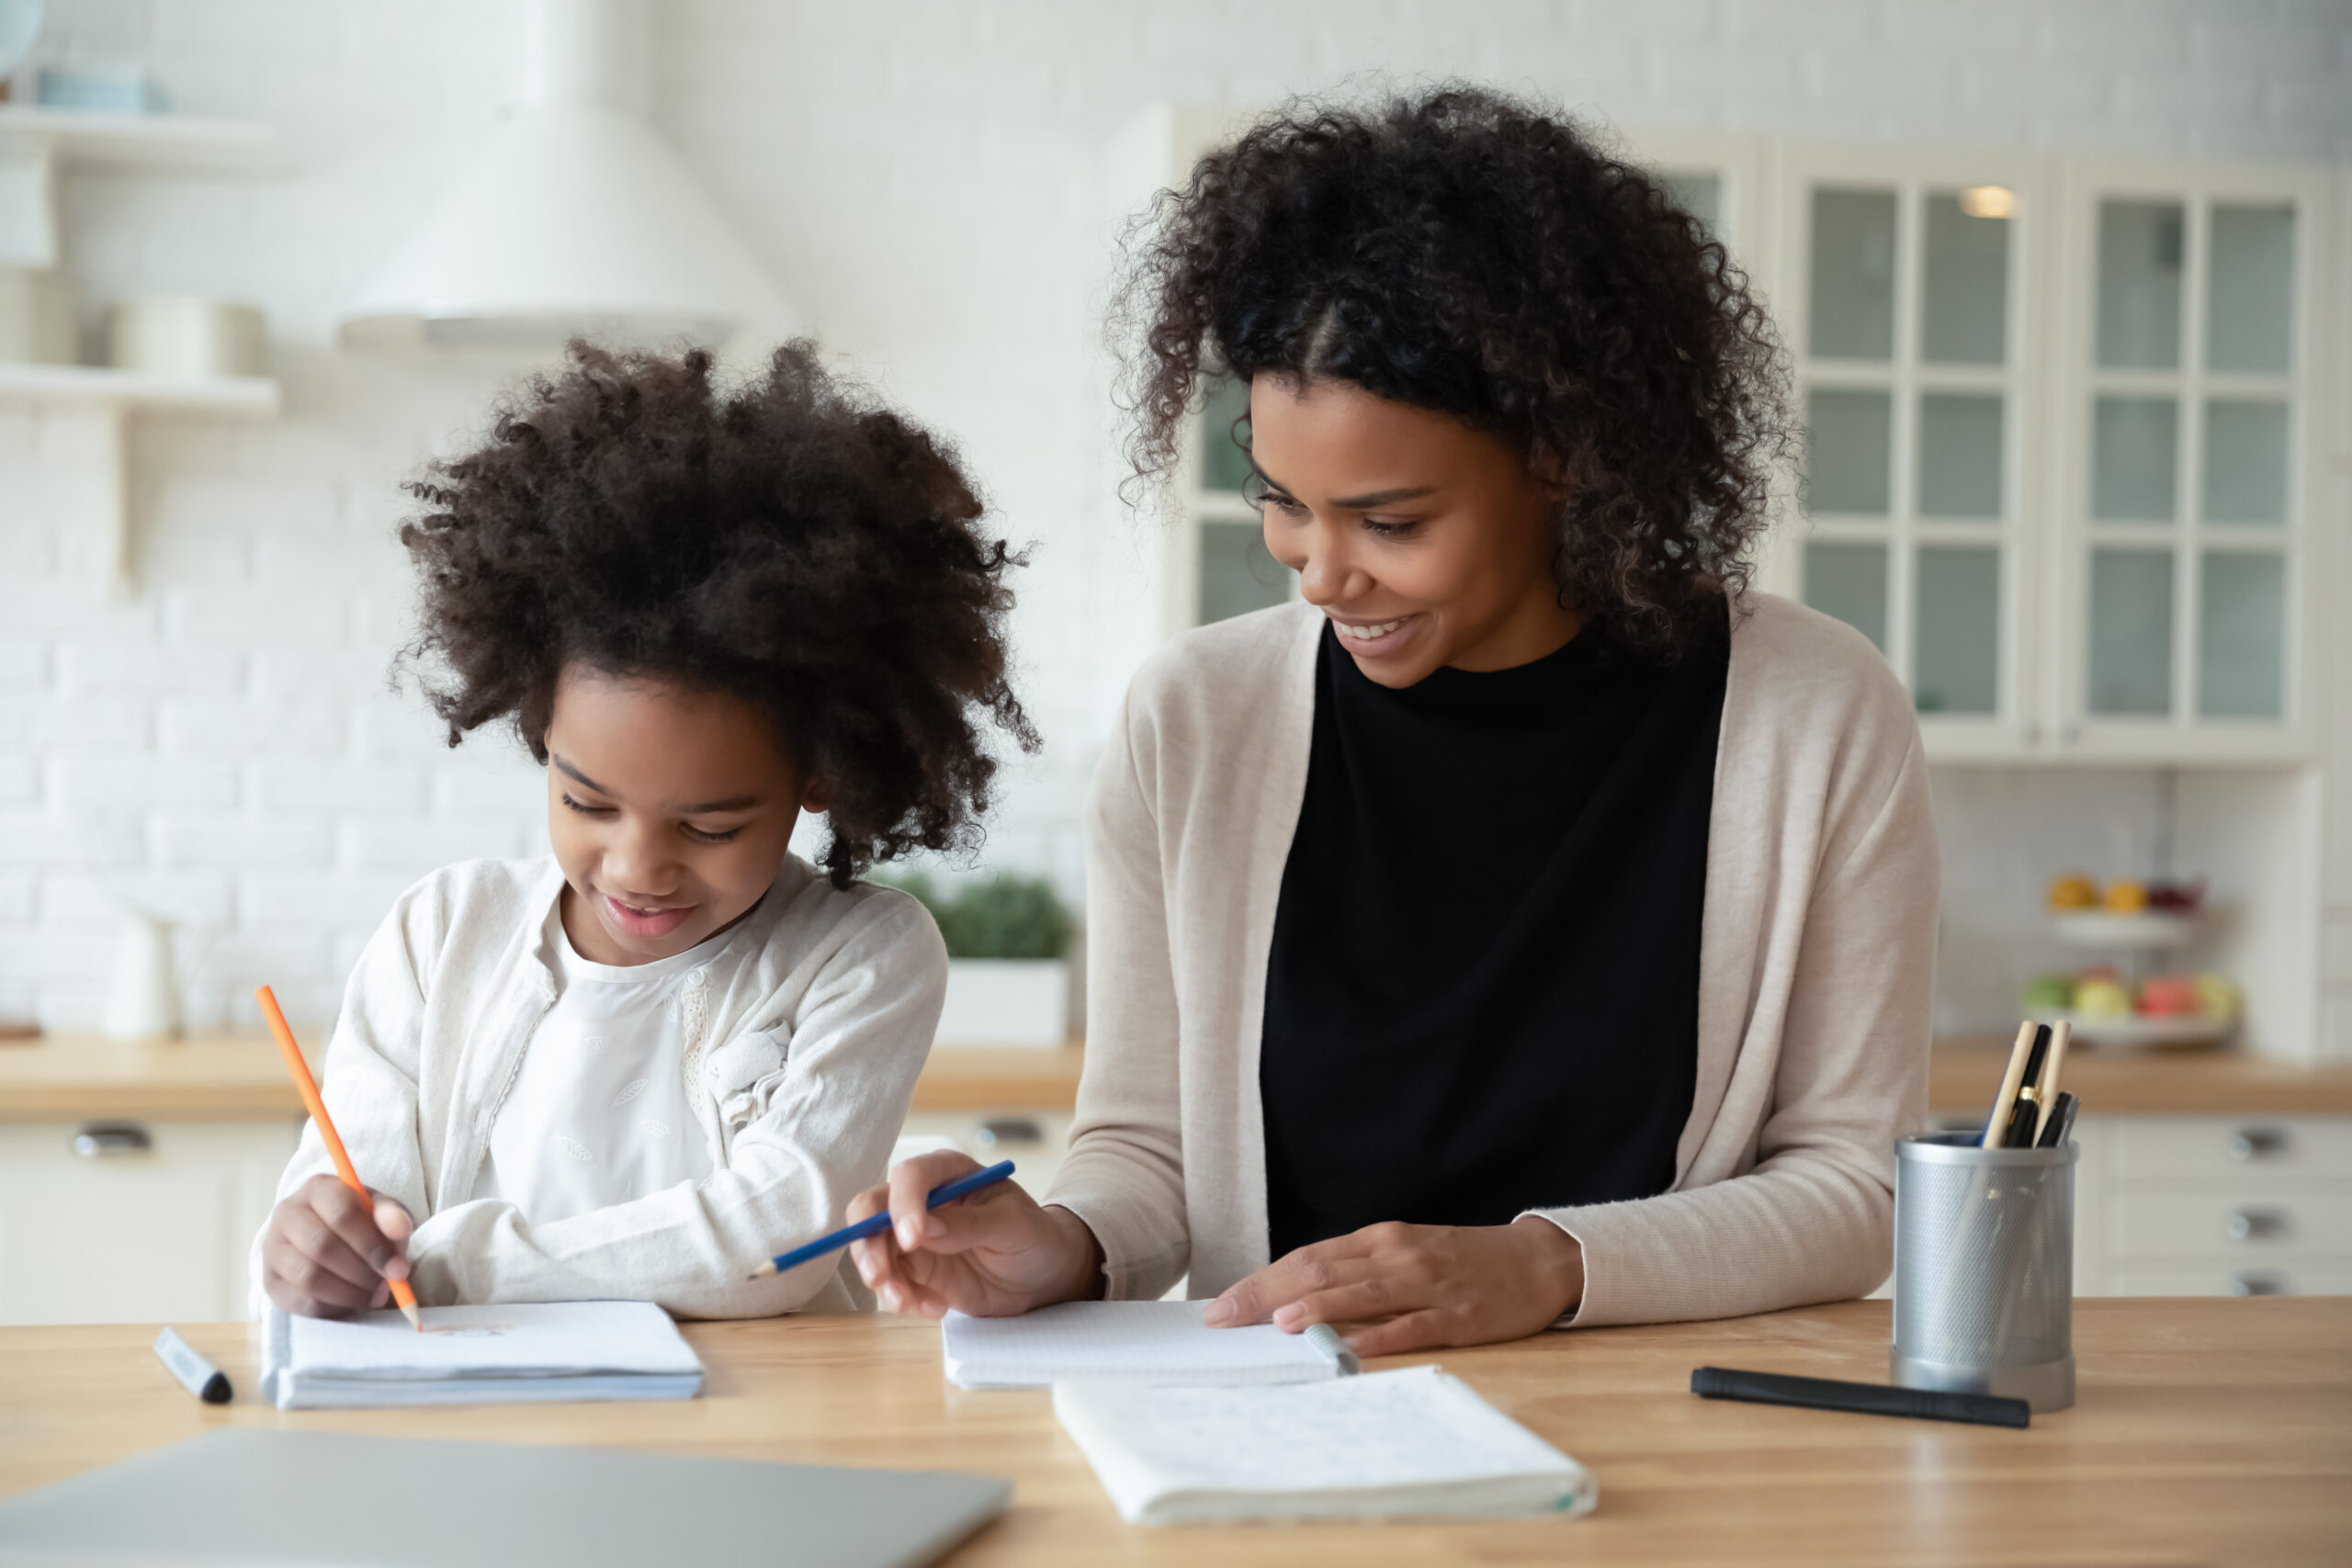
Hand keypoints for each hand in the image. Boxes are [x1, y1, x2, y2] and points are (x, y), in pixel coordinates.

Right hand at [261, 1174, 413, 1318]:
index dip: (373, 1244)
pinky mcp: (270, 1281)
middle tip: (385, 1286)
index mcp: (318, 1188)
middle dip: (361, 1272)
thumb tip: (401, 1227)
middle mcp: (287, 1213)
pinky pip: (301, 1302)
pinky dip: (334, 1308)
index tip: (398, 1268)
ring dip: (349, 1293)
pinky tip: (353, 1302)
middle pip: (322, 1246)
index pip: (341, 1213)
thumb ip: (393, 1216)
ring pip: (309, 1277)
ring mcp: (273, 1248)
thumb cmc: (362, 1222)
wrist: (332, 1240)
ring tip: (373, 1295)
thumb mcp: (382, 1213)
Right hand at [846, 1151, 1103, 1318]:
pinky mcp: (916, 1270)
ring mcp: (915, 1236)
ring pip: (872, 1249)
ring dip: (882, 1279)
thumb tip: (925, 1228)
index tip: (912, 1240)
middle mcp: (923, 1200)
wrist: (1044, 1276)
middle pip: (871, 1209)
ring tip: (909, 1303)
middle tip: (880, 1278)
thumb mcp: (1012, 1225)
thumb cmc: (1034, 1236)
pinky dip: (904, 1298)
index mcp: (949, 1173)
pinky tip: (937, 1308)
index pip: (910, 1176)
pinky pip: (891, 1282)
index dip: (903, 1205)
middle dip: (867, 1244)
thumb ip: (969, 1224)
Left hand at [1202, 1216, 1583, 1357]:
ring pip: (1362, 1293)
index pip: (1308, 1258)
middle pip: (1321, 1272)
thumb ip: (1357, 1271)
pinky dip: (1378, 1335)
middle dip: (1267, 1294)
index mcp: (1380, 1240)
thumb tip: (1292, 1298)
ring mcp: (1428, 1284)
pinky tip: (1349, 1346)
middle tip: (1224, 1318)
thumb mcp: (1404, 1254)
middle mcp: (1397, 1255)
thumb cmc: (1461, 1261)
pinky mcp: (1459, 1315)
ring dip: (1316, 1308)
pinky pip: (1412, 1326)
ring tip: (1275, 1323)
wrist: (1536, 1260)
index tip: (1221, 1303)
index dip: (1261, 1279)